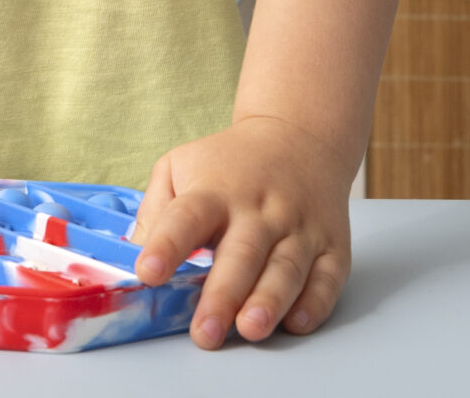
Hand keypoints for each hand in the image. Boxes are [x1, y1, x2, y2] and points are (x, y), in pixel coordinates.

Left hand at [129, 113, 354, 347]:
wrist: (299, 137)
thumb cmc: (229, 164)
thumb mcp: (179, 166)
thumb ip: (156, 211)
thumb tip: (137, 257)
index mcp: (214, 191)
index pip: (187, 217)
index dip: (167, 245)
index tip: (148, 273)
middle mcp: (258, 210)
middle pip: (241, 253)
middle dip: (223, 295)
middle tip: (205, 332)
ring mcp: (299, 226)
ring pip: (286, 267)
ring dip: (269, 301)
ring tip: (249, 329)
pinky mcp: (332, 244)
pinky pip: (328, 276)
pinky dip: (316, 301)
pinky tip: (298, 321)